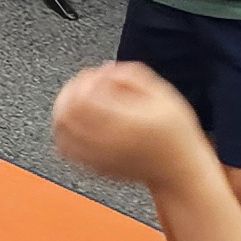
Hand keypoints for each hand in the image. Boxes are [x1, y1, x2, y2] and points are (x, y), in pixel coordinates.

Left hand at [51, 61, 212, 188]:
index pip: (87, 98)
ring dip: (61, 111)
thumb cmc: (175, 134)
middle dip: (68, 93)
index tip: (93, 76)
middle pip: (68, 114)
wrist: (179, 171)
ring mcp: (101, 156)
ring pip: (62, 132)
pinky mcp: (96, 167)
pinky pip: (66, 150)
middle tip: (79, 85)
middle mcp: (112, 141)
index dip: (84, 81)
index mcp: (129, 122)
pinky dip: (61, 133)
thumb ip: (134, 76)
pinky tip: (69, 123)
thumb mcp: (165, 96)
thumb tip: (106, 69)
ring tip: (71, 100)